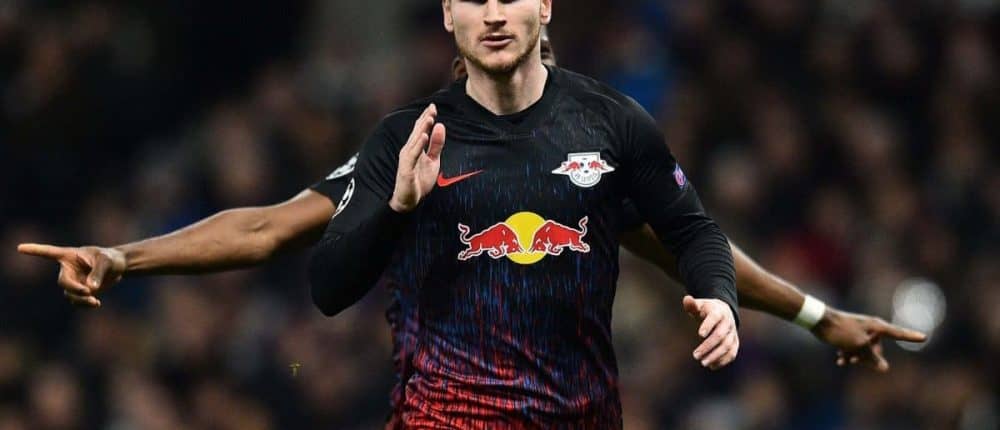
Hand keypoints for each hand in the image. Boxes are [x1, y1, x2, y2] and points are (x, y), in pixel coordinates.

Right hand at [16, 243, 125, 307]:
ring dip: (80, 299)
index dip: (35, 251)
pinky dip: (85, 304)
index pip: (49, 253)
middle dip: (74, 289)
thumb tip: (90, 288)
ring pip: (69, 294)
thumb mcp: (106, 261)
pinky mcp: (79, 291)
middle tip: (88, 292)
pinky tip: (96, 303)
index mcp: (69, 255)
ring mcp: (73, 281)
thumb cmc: (111, 258)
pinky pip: (77, 301)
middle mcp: (68, 269)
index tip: (20, 248)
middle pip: (63, 282)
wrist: (118, 267)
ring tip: (94, 301)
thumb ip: (97, 272)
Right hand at [389, 104, 445, 212]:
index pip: (420, 130)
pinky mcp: (406, 169)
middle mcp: (409, 150)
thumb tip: (440, 126)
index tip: (433, 106)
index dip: (426, 118)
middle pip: (417, 132)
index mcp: (415, 148)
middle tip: (432, 108)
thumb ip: (436, 145)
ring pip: (414, 141)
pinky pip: (413, 155)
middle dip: (425, 119)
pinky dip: (418, 145)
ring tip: (430, 118)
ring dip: (422, 129)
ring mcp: (407, 159)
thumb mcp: (433, 161)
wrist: (409, 200)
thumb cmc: (419, 180)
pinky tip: (424, 136)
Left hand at [683, 295, 738, 369]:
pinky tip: (712, 366)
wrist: (723, 312)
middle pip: (720, 335)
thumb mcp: (699, 305)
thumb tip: (686, 299)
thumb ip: (692, 304)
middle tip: (695, 356)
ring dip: (715, 356)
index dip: (708, 325)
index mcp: (718, 311)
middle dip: (708, 346)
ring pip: (727, 346)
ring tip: (703, 362)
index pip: (714, 318)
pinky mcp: (735, 342)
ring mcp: (733, 333)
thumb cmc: (707, 309)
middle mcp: (728, 322)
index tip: (700, 334)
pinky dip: (723, 360)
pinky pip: (732, 353)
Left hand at [812, 308, 926, 371]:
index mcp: (877, 327)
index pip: (898, 333)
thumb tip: (884, 368)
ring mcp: (860, 332)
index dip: (911, 336)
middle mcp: (871, 328)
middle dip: (868, 358)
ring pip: (865, 351)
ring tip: (844, 360)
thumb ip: (872, 357)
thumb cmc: (840, 331)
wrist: (818, 320)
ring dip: (856, 357)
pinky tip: (839, 361)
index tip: (925, 337)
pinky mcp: (850, 335)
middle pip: (878, 349)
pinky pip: (855, 348)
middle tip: (855, 360)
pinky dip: (849, 354)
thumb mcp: (858, 346)